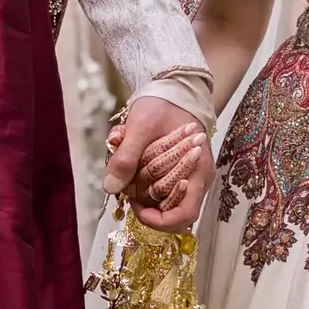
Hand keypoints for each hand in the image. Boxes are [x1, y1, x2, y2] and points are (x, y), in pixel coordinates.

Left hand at [105, 97, 210, 232]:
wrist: (173, 88)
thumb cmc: (163, 104)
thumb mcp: (140, 128)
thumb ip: (126, 157)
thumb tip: (111, 188)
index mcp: (198, 171)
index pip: (184, 215)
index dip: (159, 220)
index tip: (136, 206)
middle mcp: (197, 180)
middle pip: (172, 213)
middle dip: (147, 204)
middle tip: (128, 188)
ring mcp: (189, 177)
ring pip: (164, 202)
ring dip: (144, 193)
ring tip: (130, 174)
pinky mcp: (178, 172)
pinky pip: (161, 187)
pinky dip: (144, 182)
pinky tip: (135, 167)